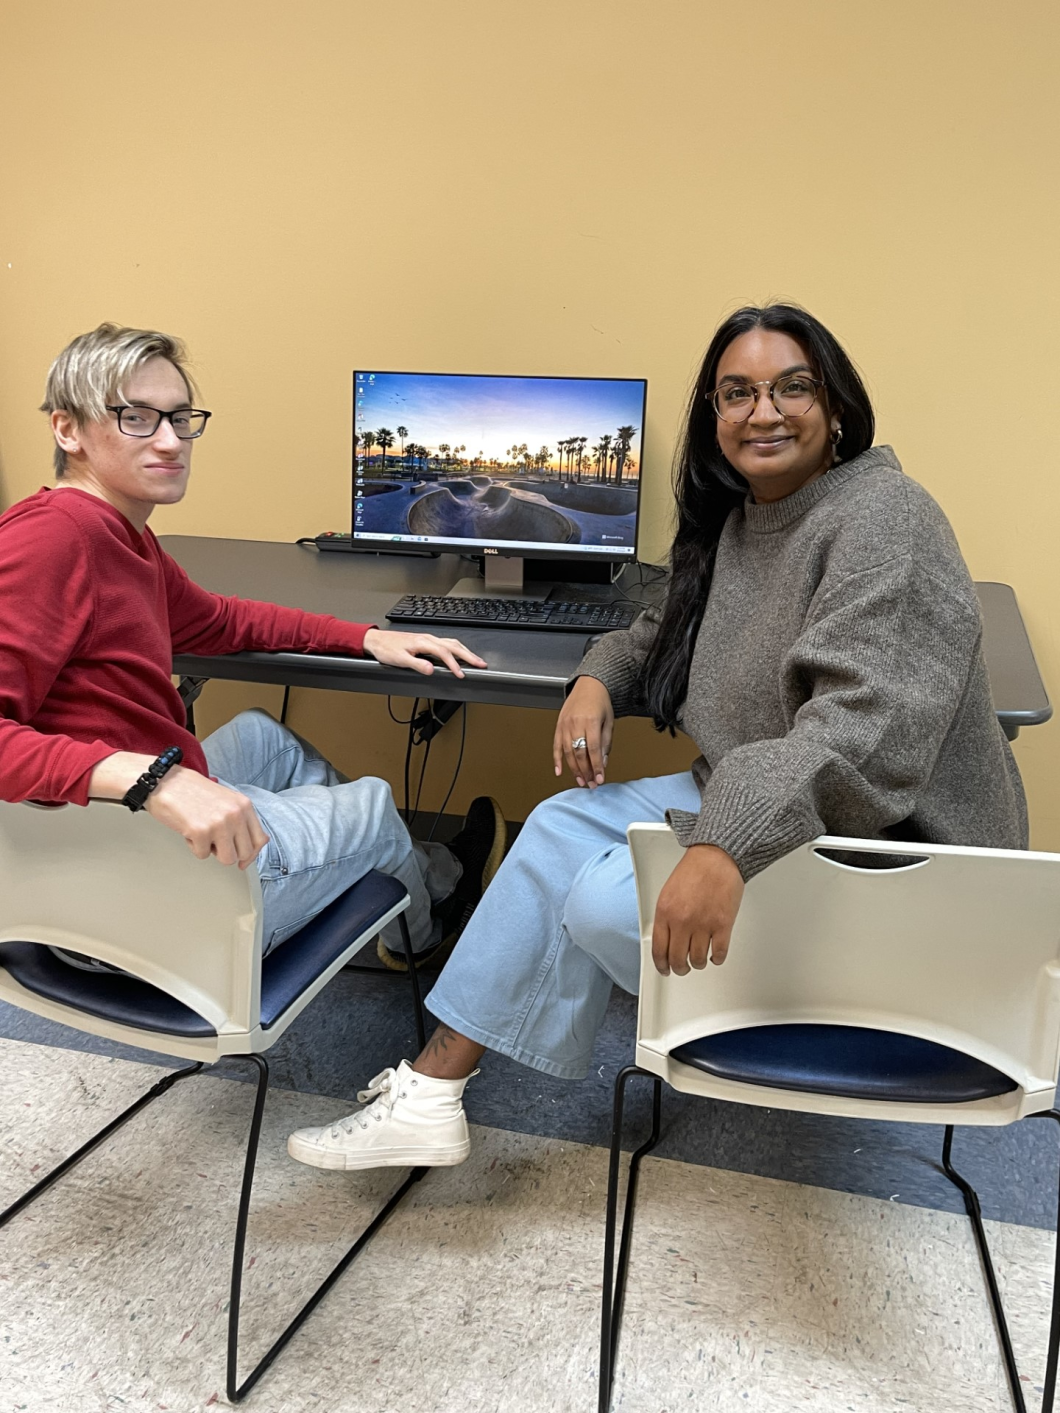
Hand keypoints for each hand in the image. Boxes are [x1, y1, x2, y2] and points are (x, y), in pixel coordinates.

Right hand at [146, 768, 269, 869]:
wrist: (166, 782)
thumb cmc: (192, 791)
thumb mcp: (226, 800)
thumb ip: (240, 819)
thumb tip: (251, 845)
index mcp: (244, 805)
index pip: (260, 839)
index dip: (251, 855)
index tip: (243, 861)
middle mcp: (236, 814)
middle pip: (244, 853)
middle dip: (229, 853)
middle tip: (215, 843)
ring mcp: (220, 823)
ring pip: (227, 859)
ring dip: (212, 851)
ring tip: (202, 834)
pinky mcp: (201, 832)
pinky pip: (203, 854)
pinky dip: (194, 846)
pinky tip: (189, 829)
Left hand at [363, 627, 485, 677]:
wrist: (376, 641)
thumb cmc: (386, 649)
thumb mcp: (399, 660)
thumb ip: (416, 665)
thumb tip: (431, 670)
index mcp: (423, 642)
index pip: (444, 653)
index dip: (454, 664)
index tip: (462, 674)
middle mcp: (428, 638)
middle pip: (454, 646)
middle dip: (469, 655)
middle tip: (482, 664)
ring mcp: (428, 638)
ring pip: (452, 643)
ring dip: (465, 651)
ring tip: (476, 660)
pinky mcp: (426, 640)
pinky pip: (446, 643)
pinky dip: (457, 648)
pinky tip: (459, 653)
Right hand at [553, 676, 613, 786]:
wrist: (588, 685)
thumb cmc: (600, 702)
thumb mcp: (609, 721)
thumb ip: (605, 743)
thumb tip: (602, 762)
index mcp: (591, 721)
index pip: (593, 750)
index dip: (596, 766)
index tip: (599, 778)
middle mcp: (576, 723)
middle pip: (579, 753)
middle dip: (585, 771)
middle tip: (591, 784)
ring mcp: (565, 725)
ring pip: (567, 752)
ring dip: (573, 769)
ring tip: (580, 780)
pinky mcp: (558, 726)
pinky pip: (556, 746)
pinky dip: (557, 760)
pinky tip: (559, 771)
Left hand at [651, 844, 743, 973]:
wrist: (717, 857)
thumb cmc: (694, 870)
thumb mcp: (668, 892)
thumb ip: (665, 917)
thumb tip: (666, 939)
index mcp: (665, 912)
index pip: (659, 950)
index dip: (662, 965)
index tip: (665, 969)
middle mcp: (682, 921)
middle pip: (677, 959)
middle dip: (679, 968)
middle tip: (682, 968)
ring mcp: (703, 924)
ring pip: (697, 960)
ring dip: (698, 964)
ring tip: (699, 960)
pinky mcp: (723, 925)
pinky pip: (718, 953)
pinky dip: (716, 959)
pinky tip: (714, 955)